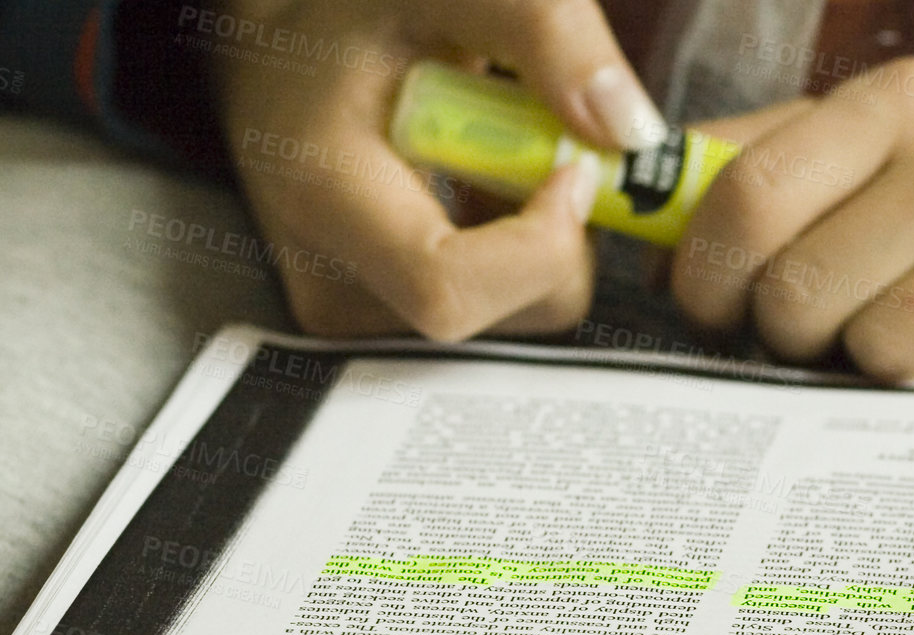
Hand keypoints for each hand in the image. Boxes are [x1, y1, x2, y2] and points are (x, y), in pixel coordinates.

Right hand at [212, 0, 664, 340]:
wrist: (283, 56)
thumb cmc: (353, 15)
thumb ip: (543, 32)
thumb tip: (631, 133)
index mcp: (325, 197)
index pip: (451, 290)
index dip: (540, 243)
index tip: (571, 166)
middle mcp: (330, 282)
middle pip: (504, 312)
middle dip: (556, 230)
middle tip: (537, 137)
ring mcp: (357, 315)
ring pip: (514, 316)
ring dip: (540, 236)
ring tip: (493, 154)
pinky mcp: (385, 324)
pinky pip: (498, 312)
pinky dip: (519, 251)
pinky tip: (480, 188)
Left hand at [671, 58, 913, 378]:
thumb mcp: (840, 162)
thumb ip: (736, 179)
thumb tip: (641, 233)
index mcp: (896, 100)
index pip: (749, 200)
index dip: (705, 276)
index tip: (708, 307)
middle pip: (800, 294)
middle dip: (784, 333)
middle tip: (812, 328)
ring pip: (877, 353)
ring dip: (858, 369)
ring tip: (882, 338)